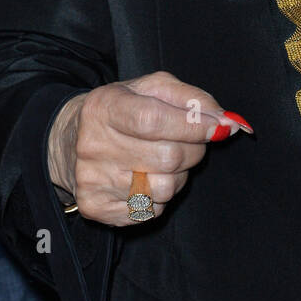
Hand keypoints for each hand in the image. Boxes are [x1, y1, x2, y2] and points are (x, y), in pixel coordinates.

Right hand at [46, 71, 250, 226]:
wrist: (71, 140)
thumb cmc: (123, 110)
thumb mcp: (153, 89)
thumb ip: (193, 100)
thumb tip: (228, 123)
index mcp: (104, 107)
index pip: (154, 120)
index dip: (193, 126)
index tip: (219, 128)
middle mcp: (92, 145)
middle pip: (167, 157)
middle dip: (193, 151)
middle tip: (191, 143)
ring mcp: (92, 180)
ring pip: (163, 189)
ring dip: (178, 176)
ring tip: (164, 162)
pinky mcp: (95, 208)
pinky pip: (150, 211)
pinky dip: (159, 197)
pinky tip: (146, 179)